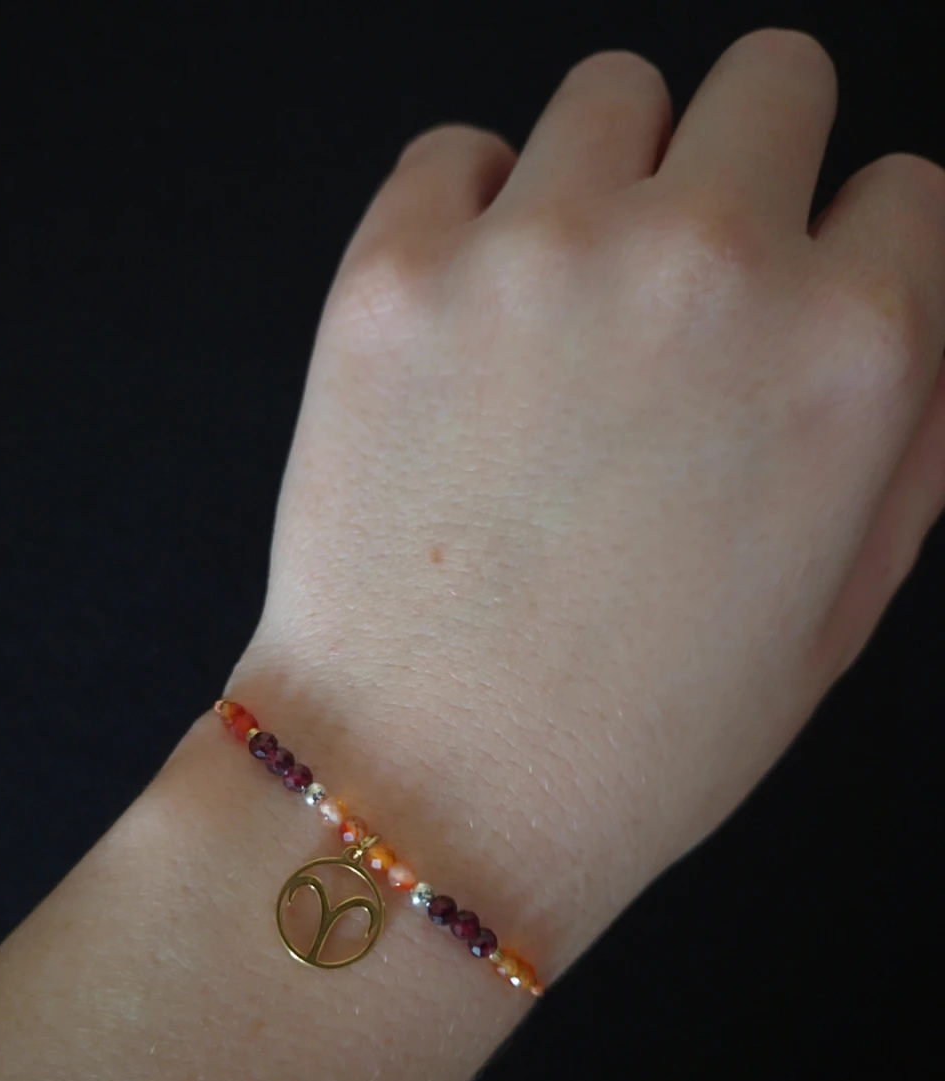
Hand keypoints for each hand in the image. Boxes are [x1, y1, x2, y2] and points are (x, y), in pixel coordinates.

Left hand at [227, 30, 944, 979]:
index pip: (908, 192)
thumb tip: (919, 327)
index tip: (803, 307)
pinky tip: (469, 316)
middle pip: (775, 80)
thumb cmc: (632, 741)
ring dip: (612, 173)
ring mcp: (540, 257)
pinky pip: (452, 152)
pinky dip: (467, 211)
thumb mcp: (833, 617)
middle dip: (753, 167)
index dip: (856, 257)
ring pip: (614, 92)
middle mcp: (709, 270)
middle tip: (693, 276)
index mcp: (850, 356)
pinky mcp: (395, 278)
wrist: (429, 794)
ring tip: (570, 298)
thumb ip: (911, 445)